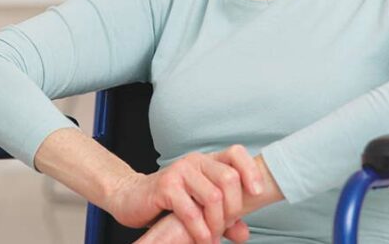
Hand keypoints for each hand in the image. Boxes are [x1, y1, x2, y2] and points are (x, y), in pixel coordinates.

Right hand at [105, 146, 261, 243]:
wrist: (131, 197)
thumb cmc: (168, 201)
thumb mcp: (200, 208)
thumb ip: (224, 219)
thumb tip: (244, 234)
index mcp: (207, 161)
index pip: (236, 153)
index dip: (251, 171)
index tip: (257, 194)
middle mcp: (195, 161)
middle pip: (229, 178)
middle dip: (234, 209)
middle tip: (227, 226)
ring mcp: (179, 171)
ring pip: (213, 197)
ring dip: (217, 224)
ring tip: (212, 237)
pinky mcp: (165, 187)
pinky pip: (191, 211)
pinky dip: (200, 230)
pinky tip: (202, 240)